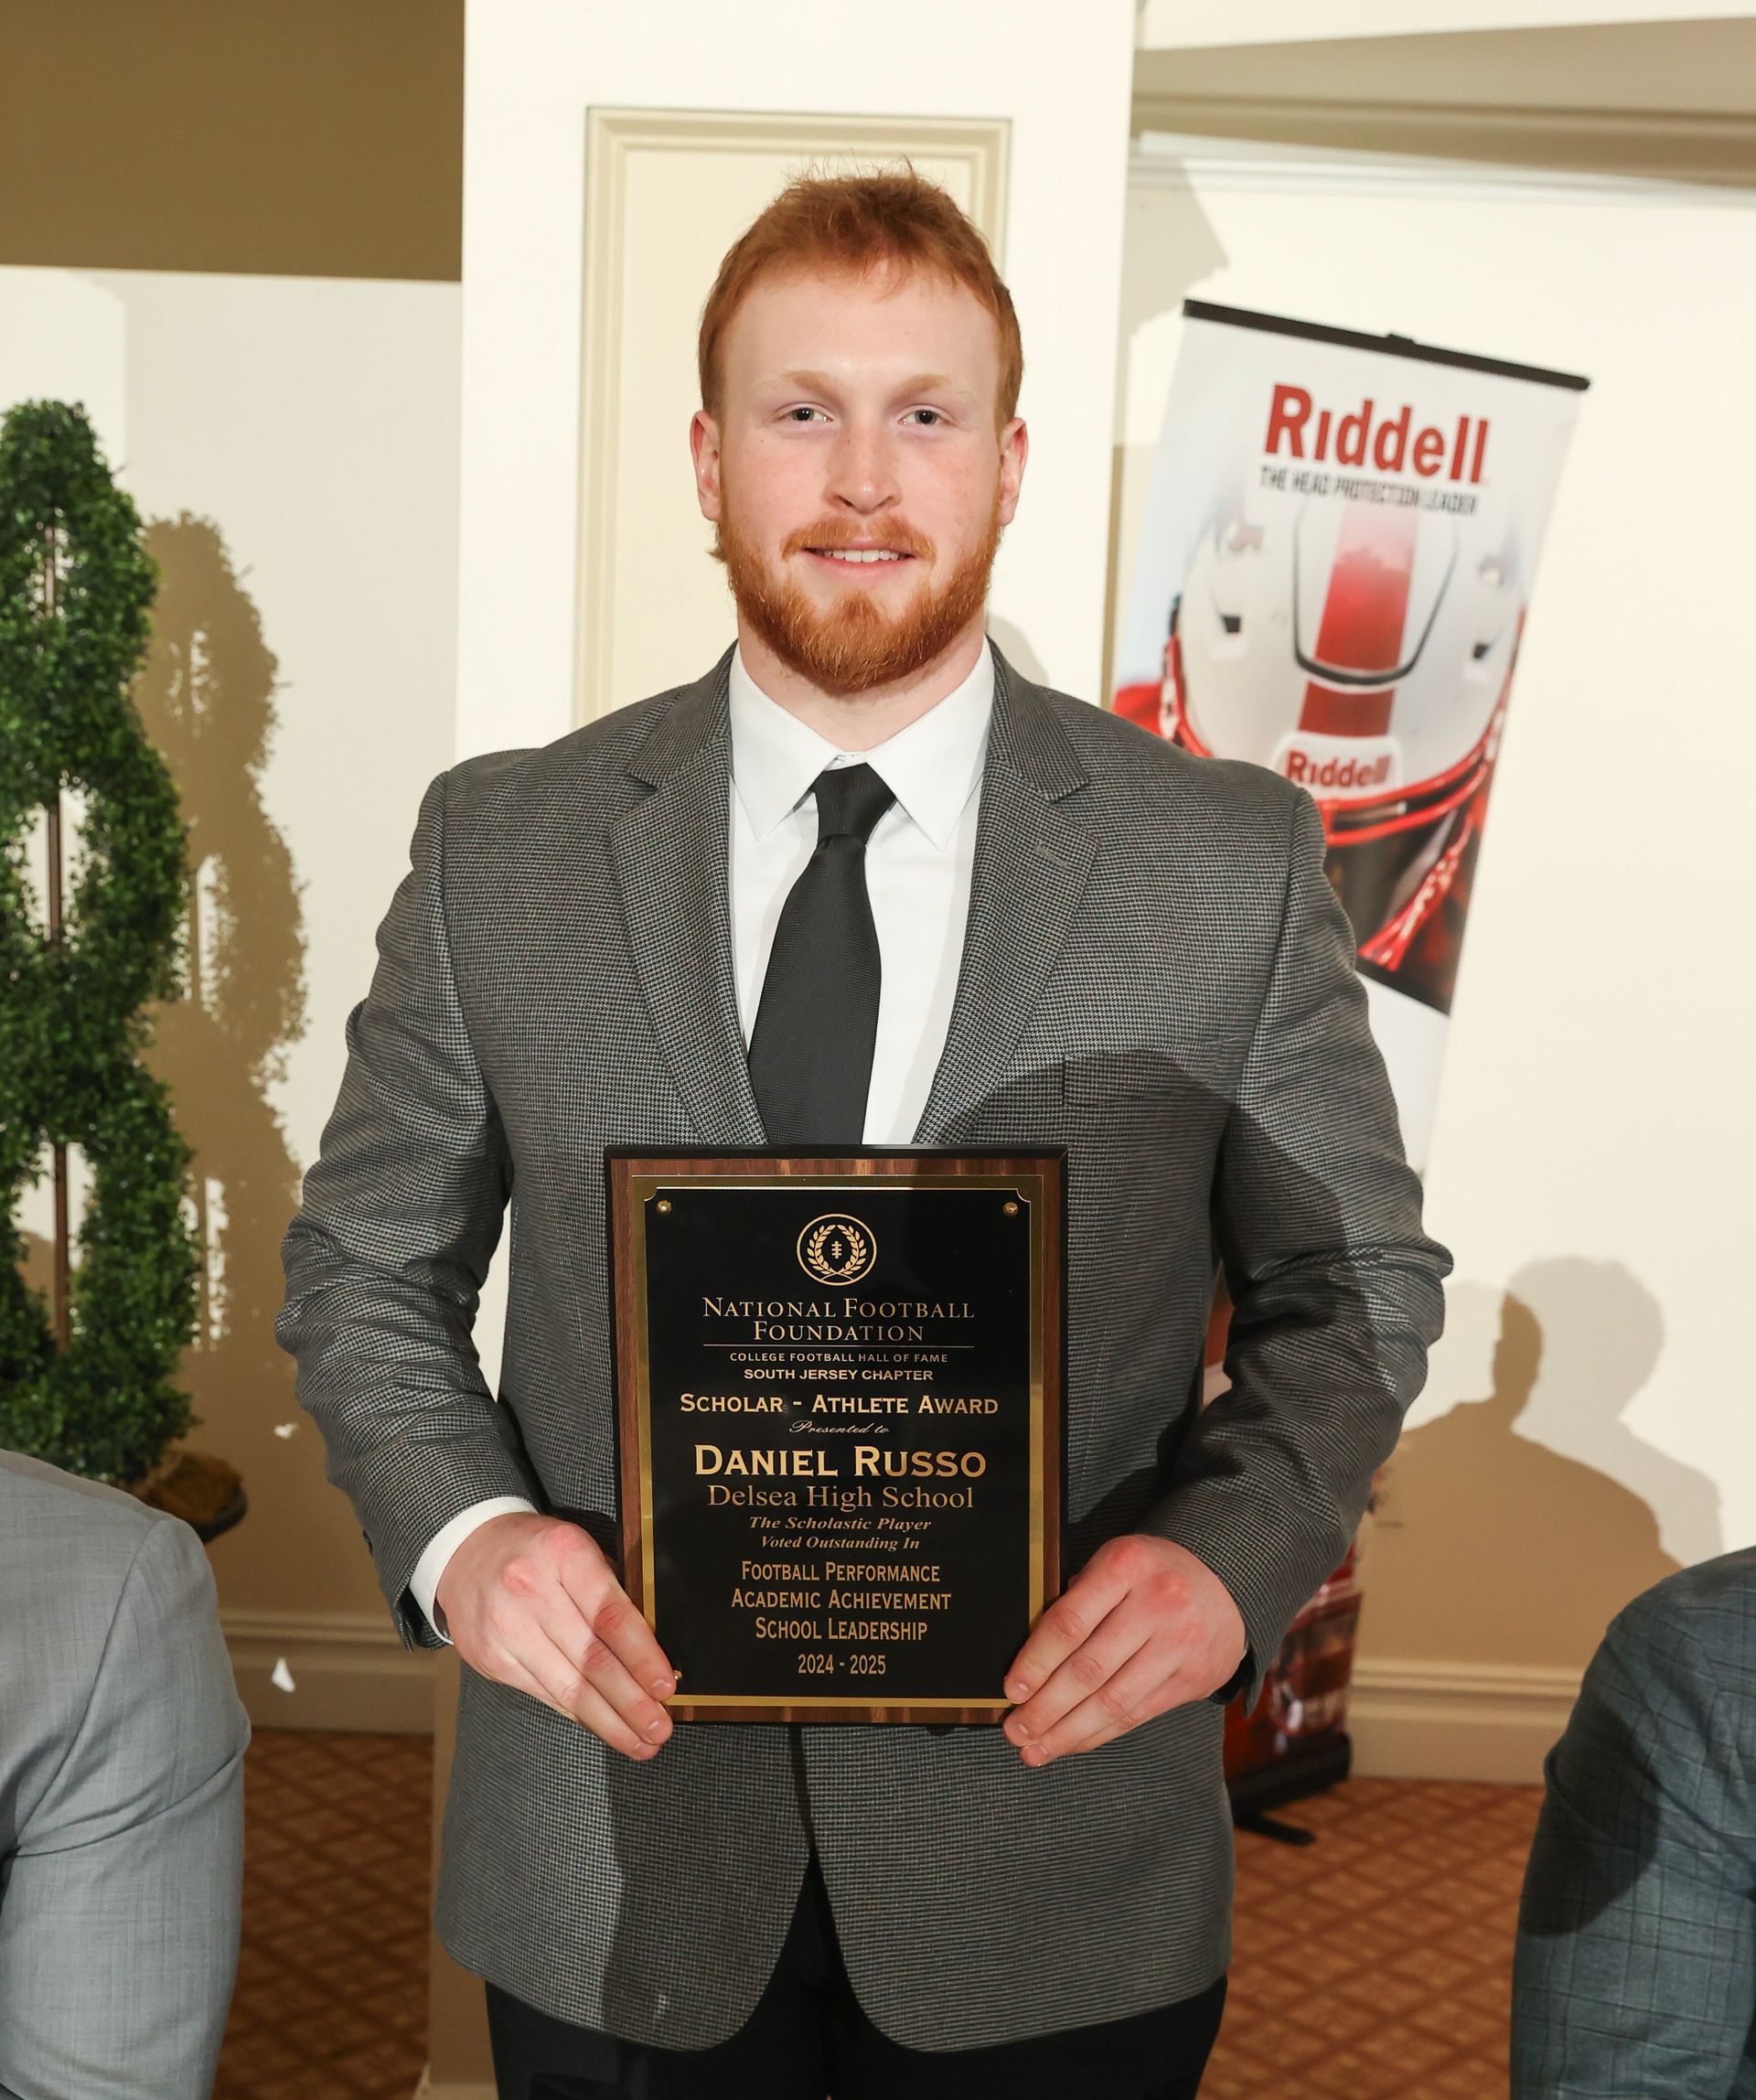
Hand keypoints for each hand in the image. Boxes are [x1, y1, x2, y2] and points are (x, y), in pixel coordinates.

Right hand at [435, 1512, 675, 1760]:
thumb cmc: (537, 1552)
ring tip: (640, 1741)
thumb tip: (654, 1646)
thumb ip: (612, 1587)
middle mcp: (531, 1590)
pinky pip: (546, 1694)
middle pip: (592, 1659)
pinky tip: (603, 1725)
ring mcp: (507, 1628)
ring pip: (568, 1687)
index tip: (665, 1687)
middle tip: (660, 1727)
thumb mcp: (577, 1548)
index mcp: (564, 1554)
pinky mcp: (492, 1659)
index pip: (611, 1615)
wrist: (467, 1553)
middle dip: (632, 1702)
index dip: (642, 1656)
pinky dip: (579, 1713)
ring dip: (609, 1721)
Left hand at [1001, 1534, 1245, 1766]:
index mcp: (1125, 1565)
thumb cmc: (1149, 1574)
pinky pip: (1137, 1714)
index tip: (1011, 1689)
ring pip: (1112, 1700)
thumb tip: (1029, 1660)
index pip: (1069, 1622)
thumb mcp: (1114, 1562)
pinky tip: (1073, 1742)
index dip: (1036, 1661)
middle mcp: (1156, 1603)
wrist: (1224, 1584)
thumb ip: (1078, 1597)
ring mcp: (1178, 1643)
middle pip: (1088, 1668)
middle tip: (1015, 1730)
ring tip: (1036, 1750)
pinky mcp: (1193, 1678)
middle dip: (1045, 1707)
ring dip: (1068, 1732)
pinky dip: (1099, 1733)